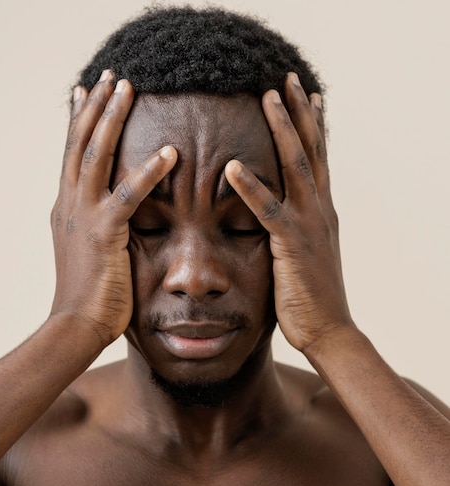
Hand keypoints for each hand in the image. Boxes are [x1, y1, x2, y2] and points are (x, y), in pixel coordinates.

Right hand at [50, 71, 176, 345]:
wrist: (75, 326)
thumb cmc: (89, 297)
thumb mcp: (89, 253)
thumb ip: (100, 228)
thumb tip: (115, 217)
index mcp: (67, 209)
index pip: (72, 155)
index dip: (79, 122)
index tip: (87, 93)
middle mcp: (69, 205)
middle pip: (79, 145)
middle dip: (95, 107)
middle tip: (112, 76)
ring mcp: (83, 217)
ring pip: (94, 157)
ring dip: (110, 120)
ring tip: (128, 89)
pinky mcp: (103, 234)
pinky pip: (127, 196)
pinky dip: (147, 172)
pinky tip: (170, 154)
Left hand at [225, 72, 352, 353]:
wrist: (329, 330)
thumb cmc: (312, 298)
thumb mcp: (306, 256)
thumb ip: (295, 232)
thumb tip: (280, 222)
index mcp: (322, 213)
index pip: (318, 160)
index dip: (313, 127)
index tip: (307, 96)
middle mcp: (320, 211)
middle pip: (311, 151)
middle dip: (299, 112)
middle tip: (287, 78)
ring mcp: (309, 225)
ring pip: (296, 167)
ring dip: (283, 130)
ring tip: (268, 97)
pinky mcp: (292, 245)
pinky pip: (269, 210)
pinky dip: (250, 188)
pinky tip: (231, 168)